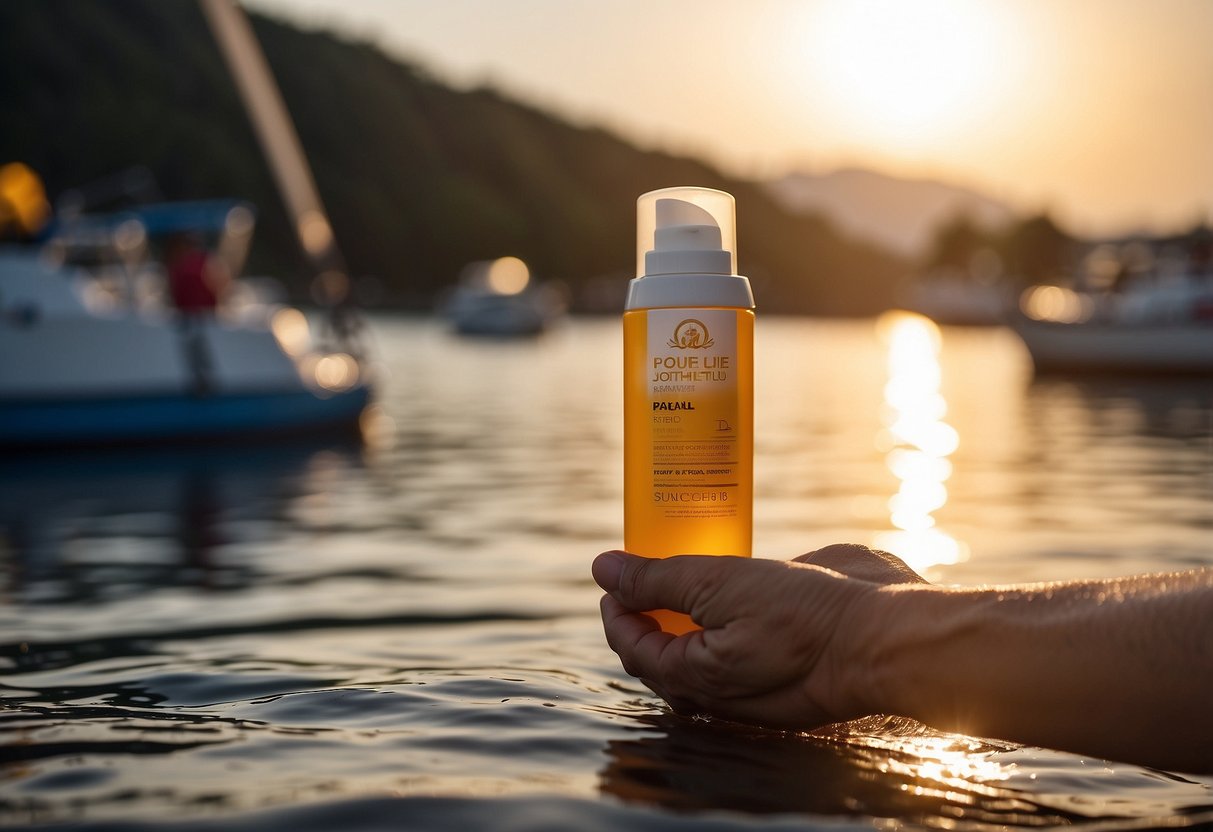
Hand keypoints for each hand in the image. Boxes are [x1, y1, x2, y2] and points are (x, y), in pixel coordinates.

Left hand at [593, 544, 925, 729]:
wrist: (882, 641)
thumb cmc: (804, 616)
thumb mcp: (719, 584)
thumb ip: (658, 579)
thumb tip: (602, 568)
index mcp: (690, 676)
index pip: (630, 644)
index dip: (615, 605)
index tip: (616, 571)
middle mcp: (713, 693)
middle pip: (657, 656)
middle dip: (642, 616)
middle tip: (643, 573)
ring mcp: (746, 690)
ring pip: (693, 659)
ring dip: (679, 621)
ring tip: (680, 580)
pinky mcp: (776, 678)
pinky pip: (730, 656)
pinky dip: (715, 627)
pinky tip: (726, 596)